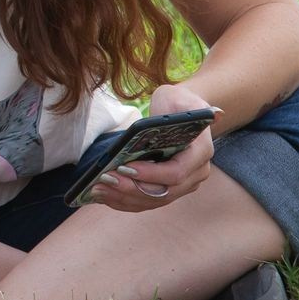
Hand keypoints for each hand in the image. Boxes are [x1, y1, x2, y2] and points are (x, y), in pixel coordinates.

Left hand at [89, 82, 216, 213]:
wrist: (184, 114)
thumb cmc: (177, 103)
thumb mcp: (176, 97)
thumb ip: (179, 106)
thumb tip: (198, 117)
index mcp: (201, 152)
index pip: (176, 172)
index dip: (151, 174)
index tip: (125, 166)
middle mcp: (196, 174)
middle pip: (163, 192)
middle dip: (131, 188)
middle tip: (104, 180)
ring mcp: (184, 185)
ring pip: (153, 200)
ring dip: (123, 198)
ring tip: (97, 189)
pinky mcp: (170, 190)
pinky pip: (147, 202)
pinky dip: (125, 201)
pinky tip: (104, 195)